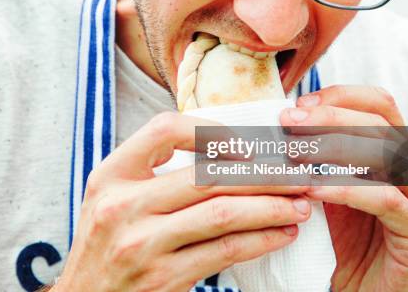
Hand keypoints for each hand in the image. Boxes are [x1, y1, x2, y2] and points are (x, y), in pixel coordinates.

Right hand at [57, 112, 311, 291]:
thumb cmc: (106, 242)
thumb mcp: (112, 197)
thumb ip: (152, 172)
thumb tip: (222, 151)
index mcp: (111, 175)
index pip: (164, 130)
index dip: (210, 131)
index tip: (246, 145)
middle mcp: (123, 205)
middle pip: (207, 176)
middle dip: (264, 174)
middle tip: (299, 173)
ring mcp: (142, 243)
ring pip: (222, 213)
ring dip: (271, 207)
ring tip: (301, 204)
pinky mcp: (163, 278)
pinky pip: (224, 252)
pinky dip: (260, 240)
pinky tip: (281, 233)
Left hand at [280, 85, 407, 291]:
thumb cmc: (350, 244)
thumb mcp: (333, 191)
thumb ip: (320, 159)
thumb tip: (282, 126)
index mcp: (400, 155)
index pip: (380, 105)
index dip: (340, 97)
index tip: (299, 104)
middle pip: (382, 122)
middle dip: (331, 115)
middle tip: (289, 121)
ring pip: (388, 154)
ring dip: (335, 147)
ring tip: (294, 151)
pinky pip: (385, 200)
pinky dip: (345, 189)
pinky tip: (312, 190)